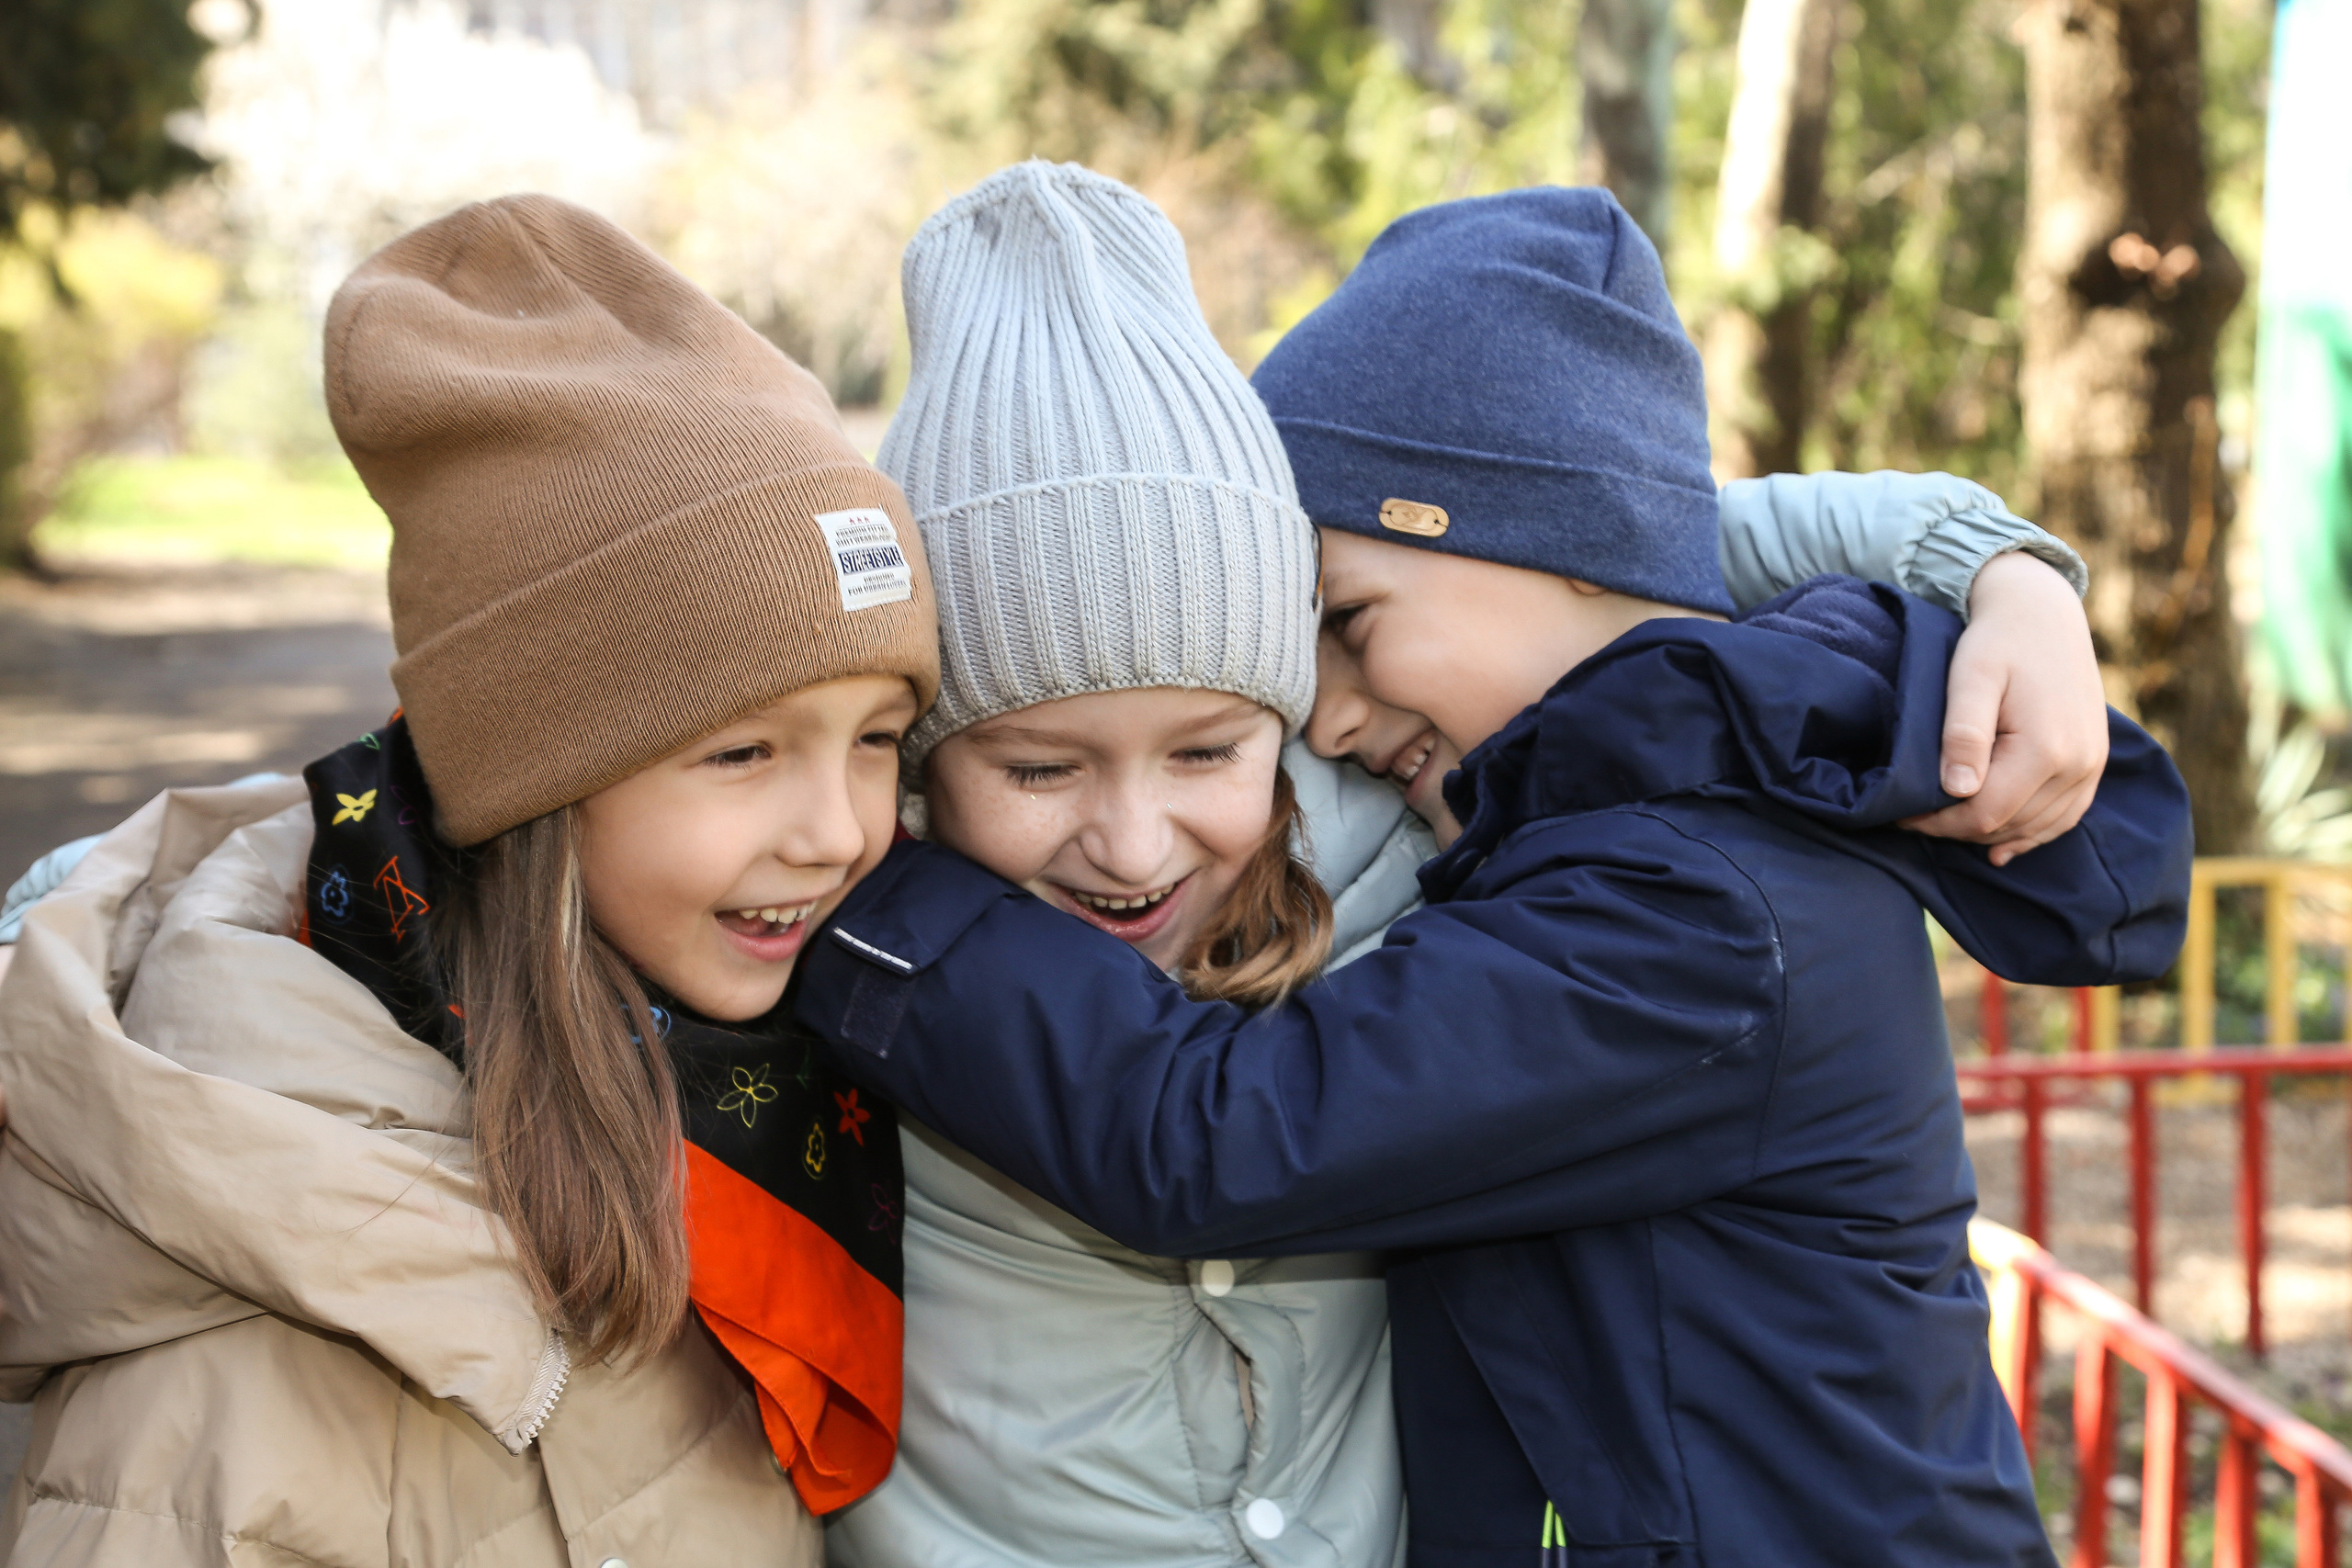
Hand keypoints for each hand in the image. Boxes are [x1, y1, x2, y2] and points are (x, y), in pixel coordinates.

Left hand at [1901, 550, 2106, 865]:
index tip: (1901, 816)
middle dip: (1957, 829)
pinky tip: (2001, 844)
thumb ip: (1964, 734)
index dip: (1938, 823)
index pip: (1984, 813)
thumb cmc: (1997, 640)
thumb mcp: (1971, 679)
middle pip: (2009, 825)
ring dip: (1990, 833)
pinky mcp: (2093, 761)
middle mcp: (2078, 765)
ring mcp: (2091, 766)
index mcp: (2046, 749)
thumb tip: (1957, 791)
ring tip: (1946, 824)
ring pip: (2036, 827)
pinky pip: (2065, 816)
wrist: (2042, 611)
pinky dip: (2031, 833)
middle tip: (1916, 818)